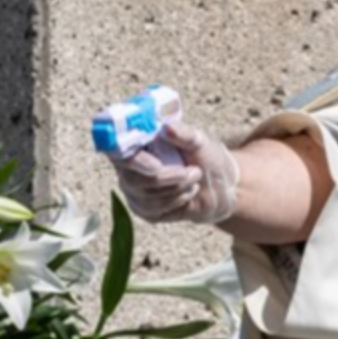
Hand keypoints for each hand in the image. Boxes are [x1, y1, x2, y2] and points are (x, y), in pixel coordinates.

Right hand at [112, 122, 240, 224]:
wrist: (220, 186)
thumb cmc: (206, 157)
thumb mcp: (200, 142)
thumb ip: (185, 134)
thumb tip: (167, 128)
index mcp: (138, 143)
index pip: (117, 150)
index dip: (132, 160)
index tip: (157, 166)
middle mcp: (129, 167)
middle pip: (133, 179)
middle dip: (166, 179)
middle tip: (194, 172)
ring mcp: (134, 189)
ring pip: (146, 197)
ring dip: (176, 190)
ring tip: (195, 179)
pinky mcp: (143, 209)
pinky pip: (153, 210)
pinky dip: (176, 202)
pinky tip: (188, 193)